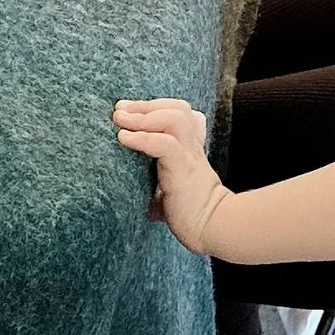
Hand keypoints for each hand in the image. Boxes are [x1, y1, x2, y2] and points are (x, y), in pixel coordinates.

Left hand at [113, 98, 230, 251]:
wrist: (215, 230)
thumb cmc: (194, 218)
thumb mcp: (174, 197)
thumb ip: (161, 193)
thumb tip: (147, 207)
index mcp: (190, 151)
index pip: (181, 115)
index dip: (156, 107)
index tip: (128, 112)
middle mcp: (192, 148)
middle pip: (177, 108)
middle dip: (145, 105)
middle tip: (119, 109)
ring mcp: (190, 155)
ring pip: (174, 117)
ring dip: (143, 115)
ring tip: (120, 119)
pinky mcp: (183, 168)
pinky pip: (165, 143)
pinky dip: (142, 137)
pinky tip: (123, 138)